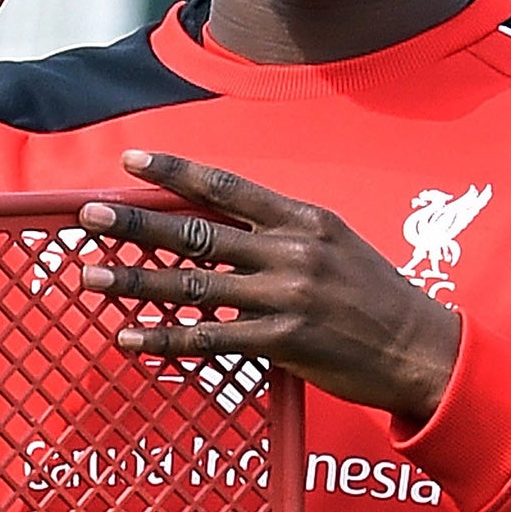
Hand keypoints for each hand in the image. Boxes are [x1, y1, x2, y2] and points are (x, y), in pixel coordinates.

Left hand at [75, 150, 461, 425]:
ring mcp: (285, 297)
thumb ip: (280, 232)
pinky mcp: (281, 343)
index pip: (226, 187)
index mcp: (302, 219)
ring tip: (90, 275)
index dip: (174, 173)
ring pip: (193, 285)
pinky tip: (130, 333)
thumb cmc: (373, 295)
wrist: (421, 350)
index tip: (132, 161)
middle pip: (196, 233)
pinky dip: (164, 335)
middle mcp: (290, 251)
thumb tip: (218, 225)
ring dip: (135, 279)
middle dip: (135, 224)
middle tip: (89, 217)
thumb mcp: (333, 244)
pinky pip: (209, 338)